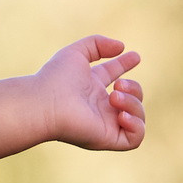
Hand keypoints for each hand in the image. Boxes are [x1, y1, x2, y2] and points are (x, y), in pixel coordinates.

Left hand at [37, 35, 144, 150]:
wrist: (45, 103)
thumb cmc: (55, 78)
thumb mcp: (77, 52)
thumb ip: (98, 43)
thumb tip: (121, 47)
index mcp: (92, 88)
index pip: (114, 76)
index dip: (126, 65)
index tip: (135, 55)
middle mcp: (100, 108)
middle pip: (133, 98)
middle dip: (135, 88)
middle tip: (118, 84)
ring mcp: (105, 125)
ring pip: (138, 117)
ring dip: (134, 103)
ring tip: (113, 96)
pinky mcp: (107, 139)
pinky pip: (135, 139)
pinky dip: (136, 125)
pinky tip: (121, 114)